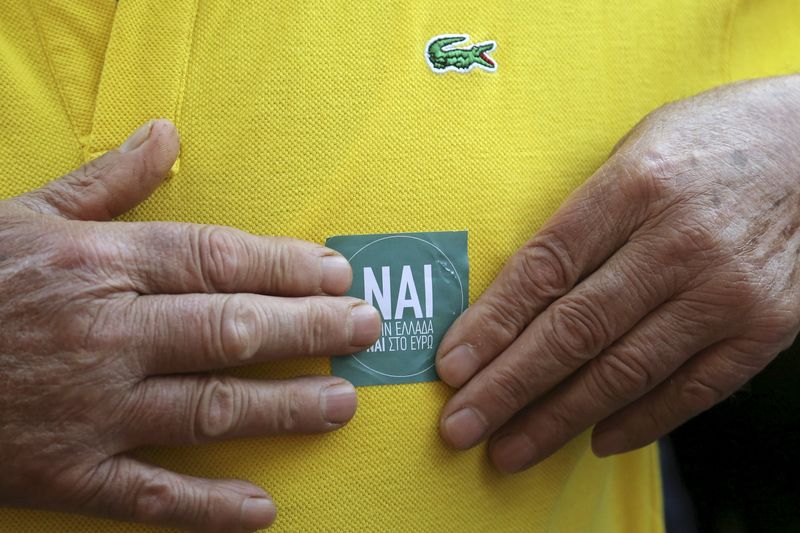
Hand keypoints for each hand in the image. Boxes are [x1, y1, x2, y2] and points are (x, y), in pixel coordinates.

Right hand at [0, 120, 380, 530]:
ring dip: (284, 408)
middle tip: (365, 330)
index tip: (339, 274)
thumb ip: (106, 183)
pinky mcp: (64, 474)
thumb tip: (166, 134)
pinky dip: (208, 507)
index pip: (217, 259)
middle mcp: (105, 335)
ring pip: (209, 408)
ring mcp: (87, 410)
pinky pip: (149, 496)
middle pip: (232, 330)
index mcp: (99, 265)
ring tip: (342, 404)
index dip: (288, 267)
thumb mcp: (27, 218)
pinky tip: (262, 510)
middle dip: (310, 330)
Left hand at [436, 75, 799, 472]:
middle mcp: (679, 243)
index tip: (451, 367)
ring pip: (626, 370)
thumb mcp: (636, 152)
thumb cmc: (709, 144)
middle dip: (509, 387)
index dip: (492, 324)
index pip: (545, 269)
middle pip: (576, 330)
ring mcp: (727, 290)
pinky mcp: (766, 327)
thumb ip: (583, 220)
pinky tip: (593, 439)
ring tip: (509, 449)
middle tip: (461, 426)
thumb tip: (518, 296)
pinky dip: (640, 421)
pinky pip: (693, 389)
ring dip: (559, 419)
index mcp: (634, 188)